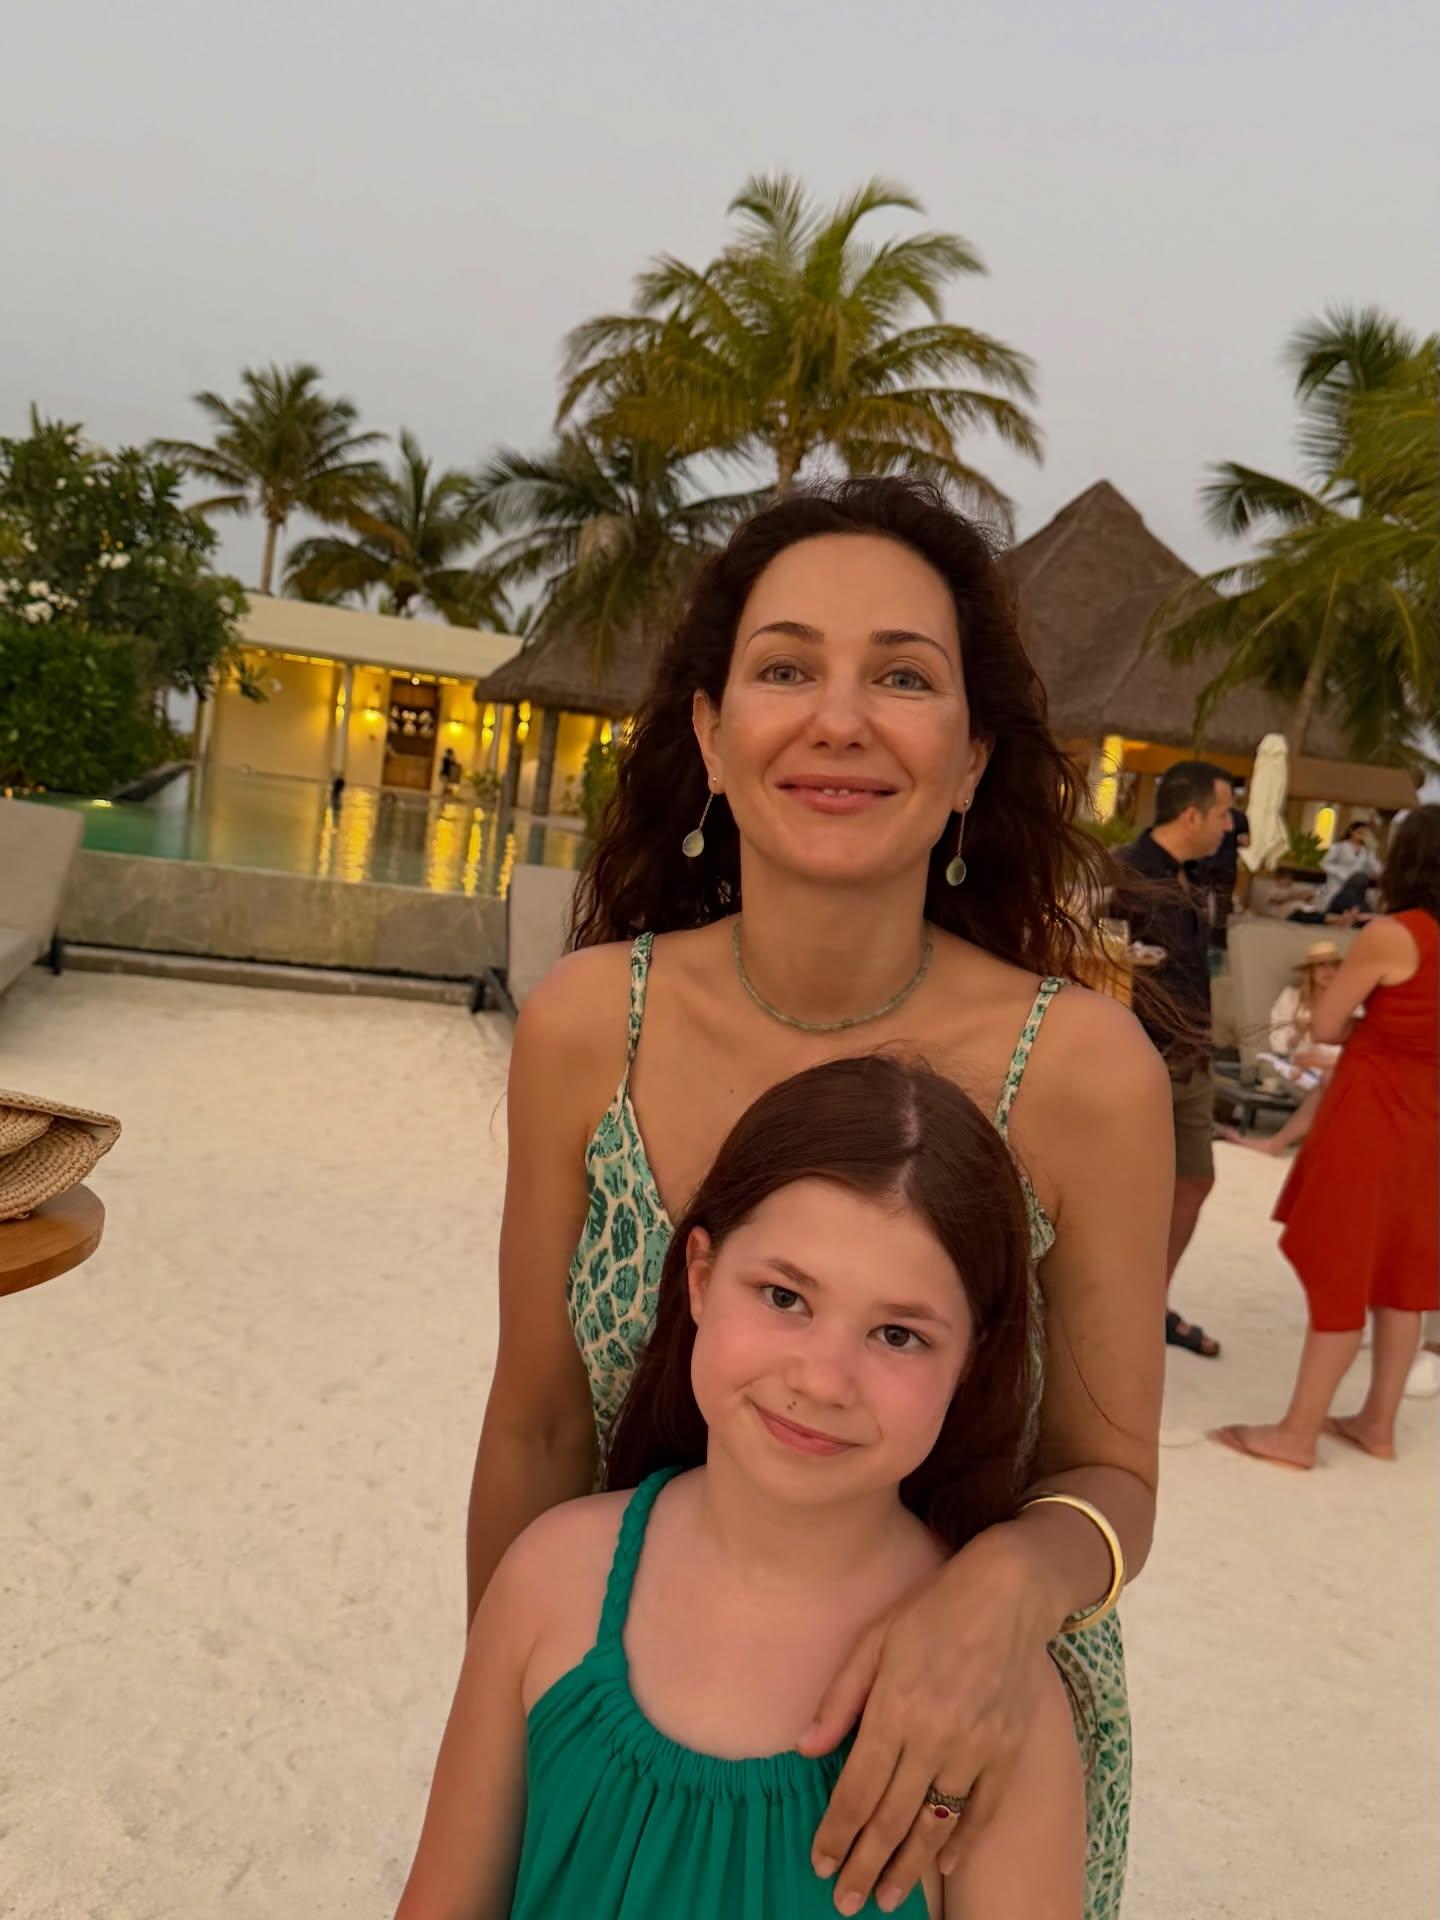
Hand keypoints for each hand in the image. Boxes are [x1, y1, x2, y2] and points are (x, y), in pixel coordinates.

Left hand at [798, 1528, 1058, 1914]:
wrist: (1009, 1593)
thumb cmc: (932, 1609)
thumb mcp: (873, 1639)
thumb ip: (840, 1698)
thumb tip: (804, 1749)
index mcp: (894, 1707)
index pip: (858, 1789)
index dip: (836, 1832)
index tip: (819, 1864)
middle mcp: (934, 1736)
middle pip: (893, 1818)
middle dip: (864, 1864)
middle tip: (845, 1902)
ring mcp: (976, 1748)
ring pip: (936, 1824)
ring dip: (908, 1867)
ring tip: (885, 1898)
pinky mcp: (1008, 1751)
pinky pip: (983, 1810)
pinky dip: (962, 1841)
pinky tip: (942, 1866)